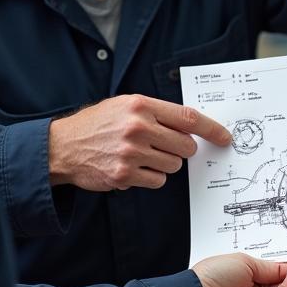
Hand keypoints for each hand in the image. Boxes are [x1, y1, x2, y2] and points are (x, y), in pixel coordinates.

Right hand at [48, 95, 230, 190]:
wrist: (61, 146)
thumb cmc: (97, 124)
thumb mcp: (124, 105)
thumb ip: (156, 112)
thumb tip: (191, 126)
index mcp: (140, 105)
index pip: (188, 118)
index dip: (211, 129)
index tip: (224, 137)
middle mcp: (137, 127)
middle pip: (185, 146)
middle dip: (182, 150)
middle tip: (166, 147)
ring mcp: (131, 153)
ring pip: (173, 165)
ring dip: (164, 164)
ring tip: (142, 156)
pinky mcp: (124, 175)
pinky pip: (157, 180)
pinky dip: (150, 177)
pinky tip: (133, 168)